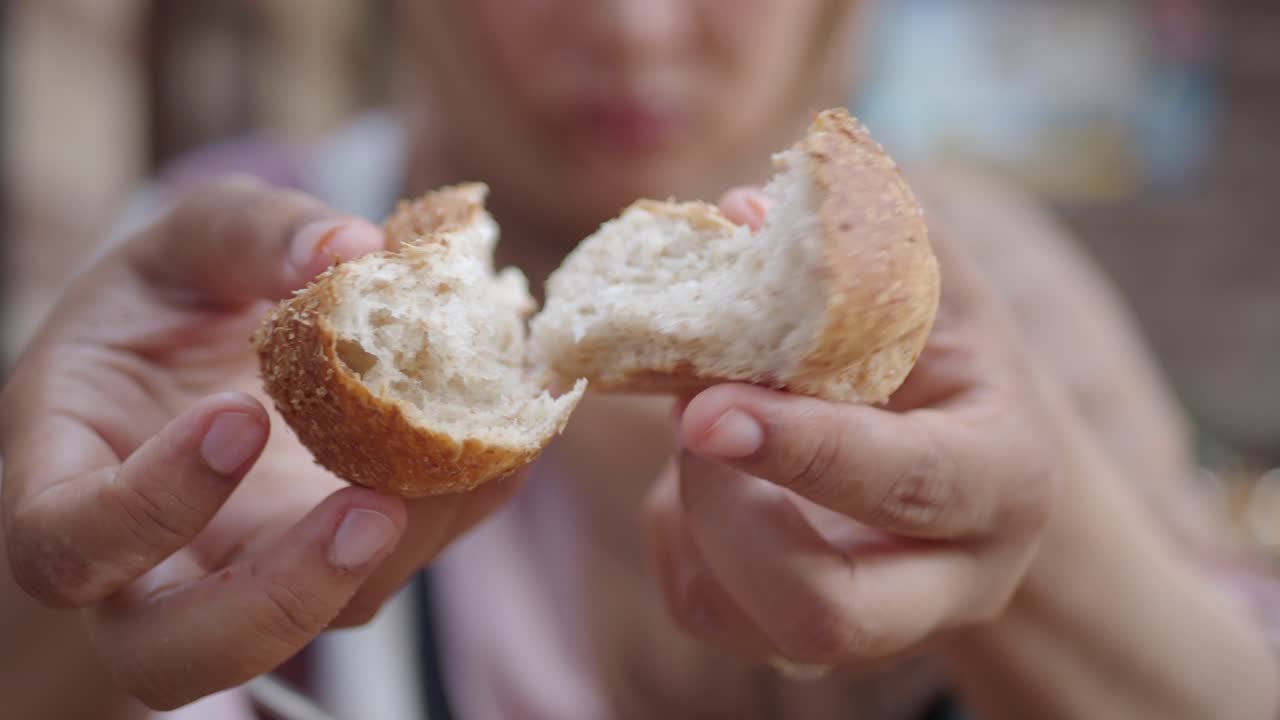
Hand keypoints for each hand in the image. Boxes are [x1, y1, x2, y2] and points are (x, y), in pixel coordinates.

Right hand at [1, 177, 516, 708]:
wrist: (199, 364)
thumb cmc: (163, 310)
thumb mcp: (183, 250)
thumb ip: (248, 235)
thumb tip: (353, 248)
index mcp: (66, 484)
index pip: (69, 544)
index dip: (149, 505)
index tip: (240, 417)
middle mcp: (151, 567)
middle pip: (179, 656)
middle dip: (282, 598)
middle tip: (373, 511)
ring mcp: (248, 582)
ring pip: (317, 625)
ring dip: (407, 548)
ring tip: (483, 444)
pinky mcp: (335, 569)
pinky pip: (397, 571)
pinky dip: (464, 509)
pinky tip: (515, 435)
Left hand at [646, 188, 1061, 668]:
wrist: (965, 466)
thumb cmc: (946, 362)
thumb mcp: (939, 292)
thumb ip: (865, 243)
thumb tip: (743, 210)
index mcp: (1001, 481)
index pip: (909, 486)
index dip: (806, 449)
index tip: (707, 404)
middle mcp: (949, 582)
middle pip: (830, 618)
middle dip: (728, 515)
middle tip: (691, 415)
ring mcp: (873, 628)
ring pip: (741, 621)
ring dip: (689, 507)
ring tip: (704, 415)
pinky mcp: (795, 639)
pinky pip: (700, 604)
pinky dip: (675, 525)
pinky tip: (709, 466)